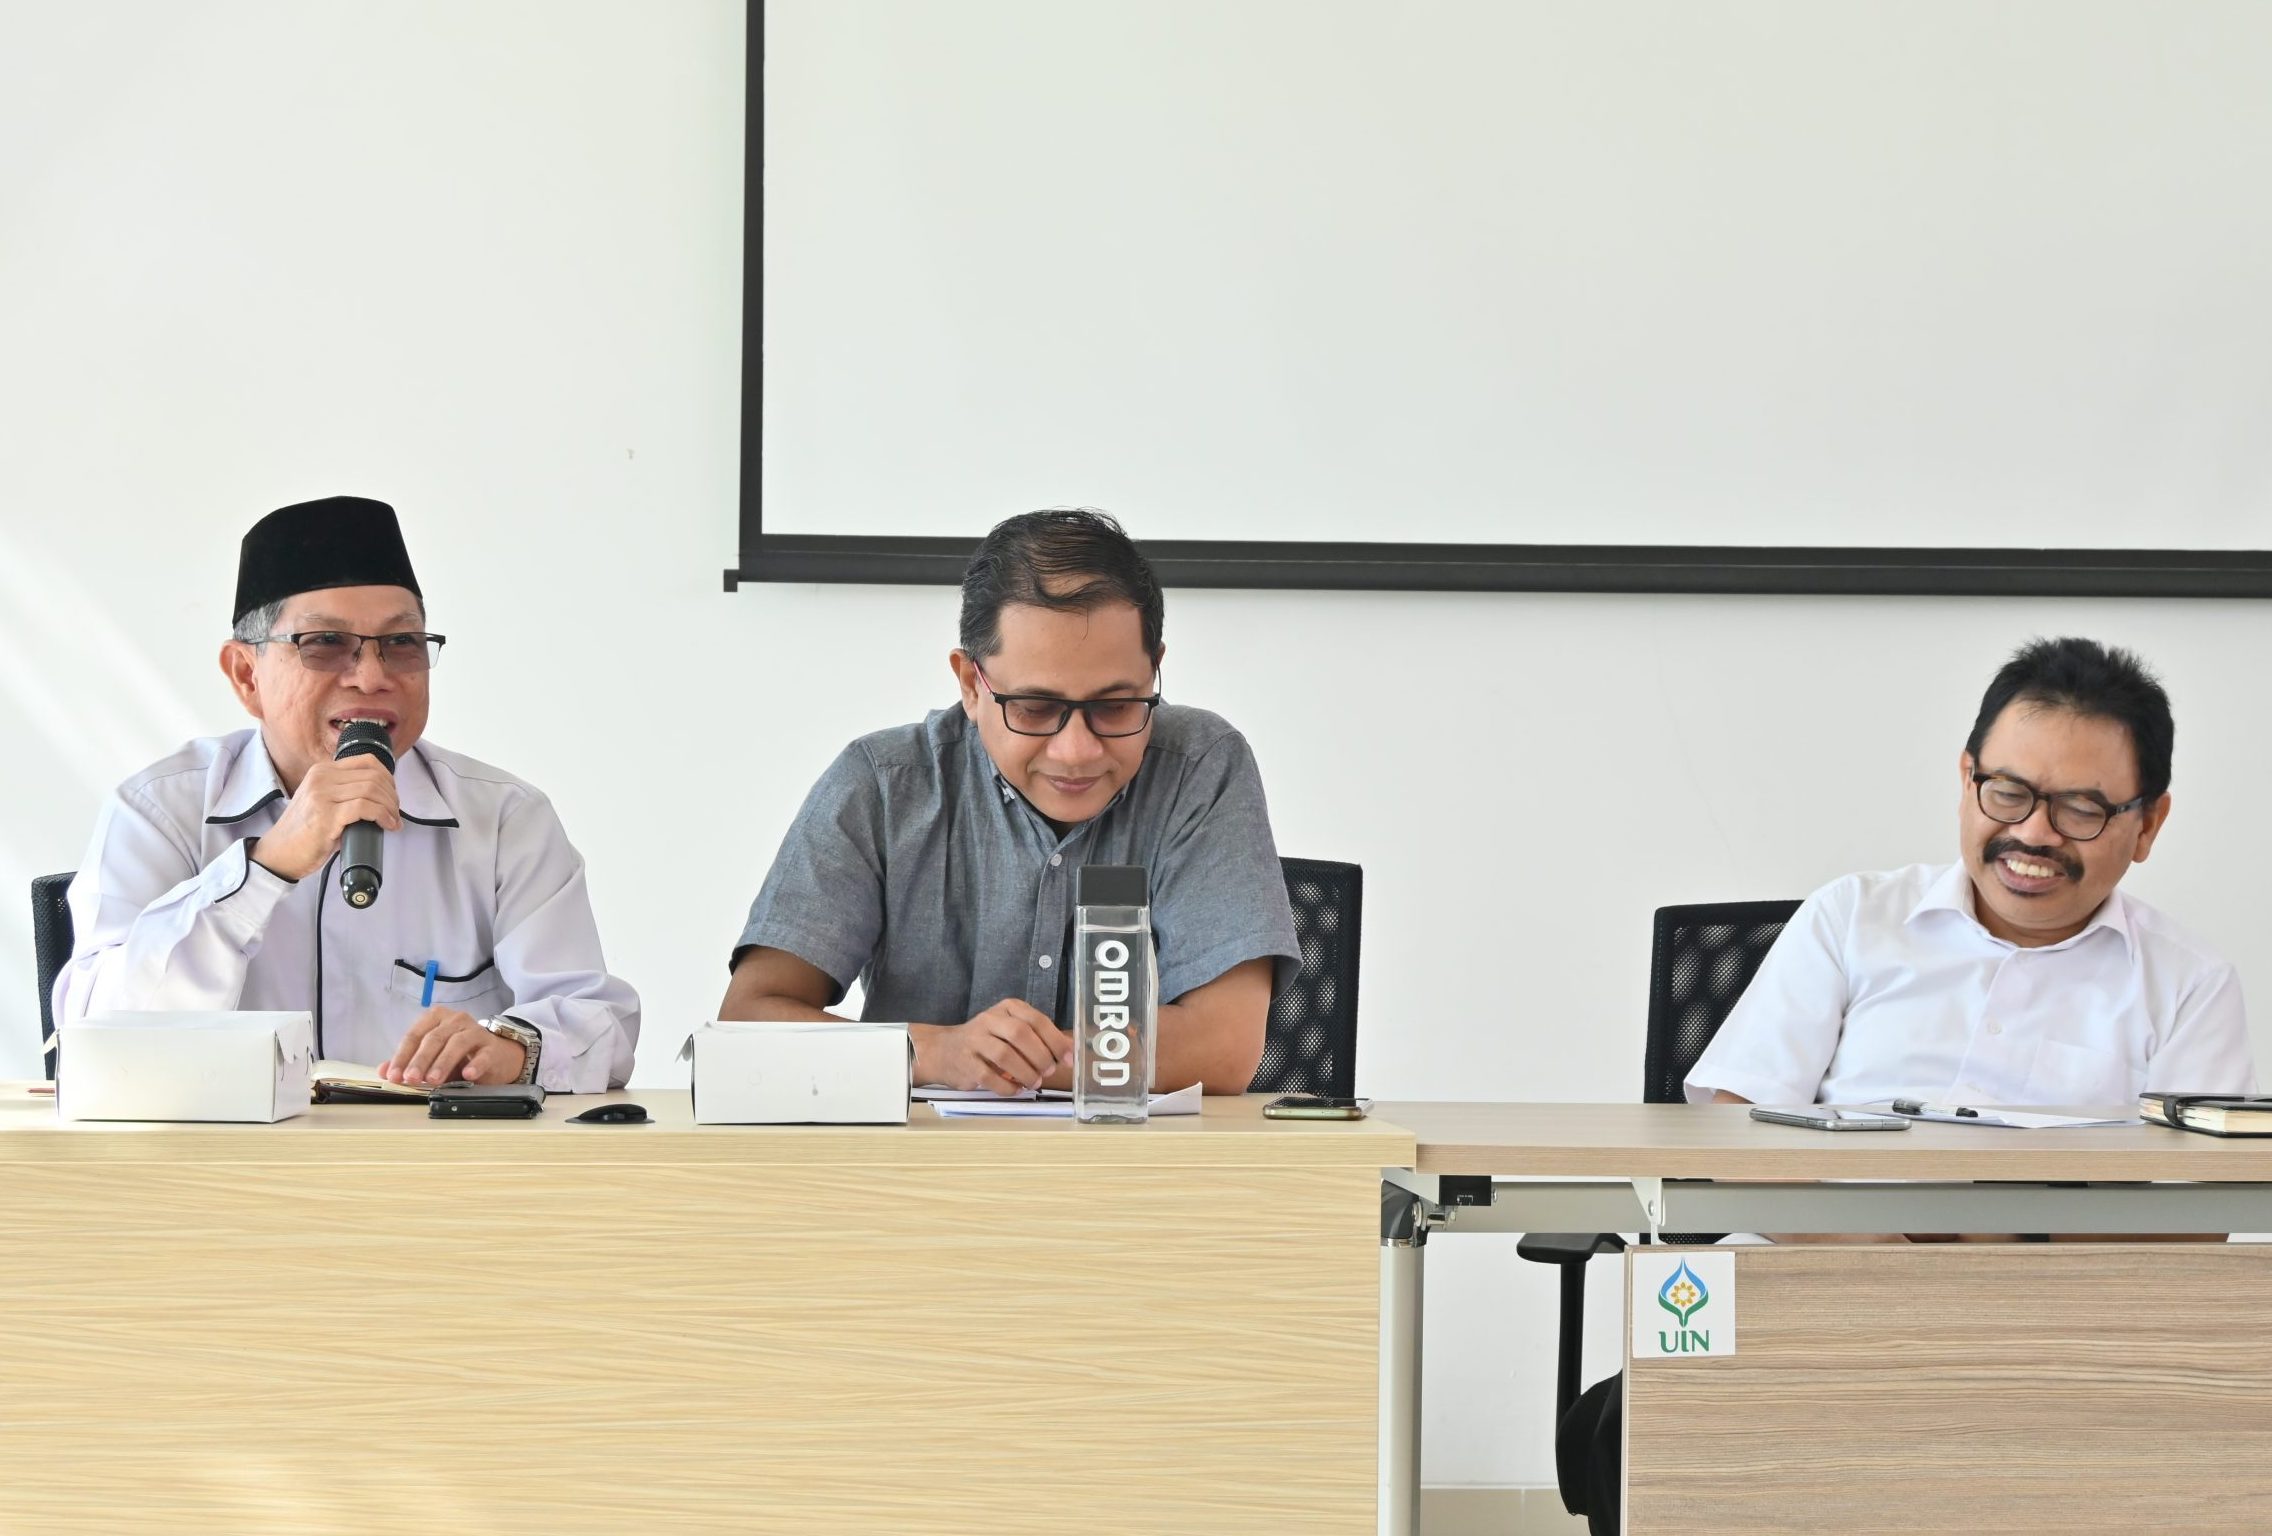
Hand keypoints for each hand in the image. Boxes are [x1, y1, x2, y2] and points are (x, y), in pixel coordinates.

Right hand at [250, 755, 400, 879]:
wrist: (278, 853)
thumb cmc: (305, 831)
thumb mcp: (323, 801)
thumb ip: (345, 792)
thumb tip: (382, 797)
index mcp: (322, 771)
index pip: (367, 761)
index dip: (388, 778)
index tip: (392, 795)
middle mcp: (321, 778)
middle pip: (374, 776)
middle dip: (392, 795)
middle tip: (395, 812)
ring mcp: (322, 795)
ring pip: (372, 790)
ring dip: (390, 807)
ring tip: (392, 820)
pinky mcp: (326, 816)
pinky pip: (365, 807)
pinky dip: (382, 815)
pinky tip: (387, 825)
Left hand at [381, 1007, 527, 1085]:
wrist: (497, 1057)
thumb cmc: (460, 1055)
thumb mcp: (431, 1057)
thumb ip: (408, 1062)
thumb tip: (384, 1071)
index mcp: (435, 1018)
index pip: (414, 1036)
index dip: (402, 1056)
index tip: (394, 1076)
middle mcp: (455, 1020)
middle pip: (434, 1039)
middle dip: (420, 1060)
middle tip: (411, 1079)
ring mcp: (475, 1031)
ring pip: (457, 1044)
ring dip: (443, 1063)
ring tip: (433, 1080)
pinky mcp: (492, 1046)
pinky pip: (483, 1054)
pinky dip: (475, 1064)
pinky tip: (468, 1074)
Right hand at [914, 1000, 1072, 1094]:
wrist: (944, 1051)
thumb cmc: (987, 1041)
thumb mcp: (1012, 1029)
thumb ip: (1039, 1037)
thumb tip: (1070, 1051)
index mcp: (1007, 1008)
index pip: (1036, 1020)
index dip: (1055, 1040)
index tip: (1068, 1058)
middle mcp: (989, 1019)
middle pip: (1021, 1034)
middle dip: (1040, 1056)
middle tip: (1048, 1072)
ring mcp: (974, 1040)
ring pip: (1005, 1055)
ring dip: (1025, 1073)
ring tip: (1034, 1082)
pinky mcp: (965, 1062)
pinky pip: (989, 1076)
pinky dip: (1008, 1086)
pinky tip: (1016, 1089)